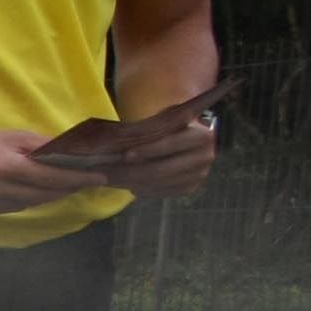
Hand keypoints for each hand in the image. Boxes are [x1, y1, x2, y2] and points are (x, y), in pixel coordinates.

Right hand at [0, 126, 90, 216]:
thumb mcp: (7, 137)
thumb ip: (37, 146)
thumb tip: (67, 153)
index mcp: (7, 166)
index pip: (53, 177)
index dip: (78, 179)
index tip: (99, 178)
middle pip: (46, 195)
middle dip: (68, 188)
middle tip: (86, 181)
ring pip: (31, 204)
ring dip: (49, 195)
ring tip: (62, 186)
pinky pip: (14, 208)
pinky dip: (26, 200)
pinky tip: (28, 191)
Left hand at [105, 111, 219, 196]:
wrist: (184, 135)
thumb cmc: (167, 123)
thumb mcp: (160, 118)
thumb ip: (147, 127)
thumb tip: (115, 140)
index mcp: (201, 134)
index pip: (171, 144)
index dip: (148, 150)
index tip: (125, 155)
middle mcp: (205, 156)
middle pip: (162, 169)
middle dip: (130, 172)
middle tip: (105, 174)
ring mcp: (199, 174)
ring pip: (158, 183)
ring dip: (130, 182)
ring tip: (109, 179)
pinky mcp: (190, 186)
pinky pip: (162, 192)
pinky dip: (142, 189)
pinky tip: (127, 184)